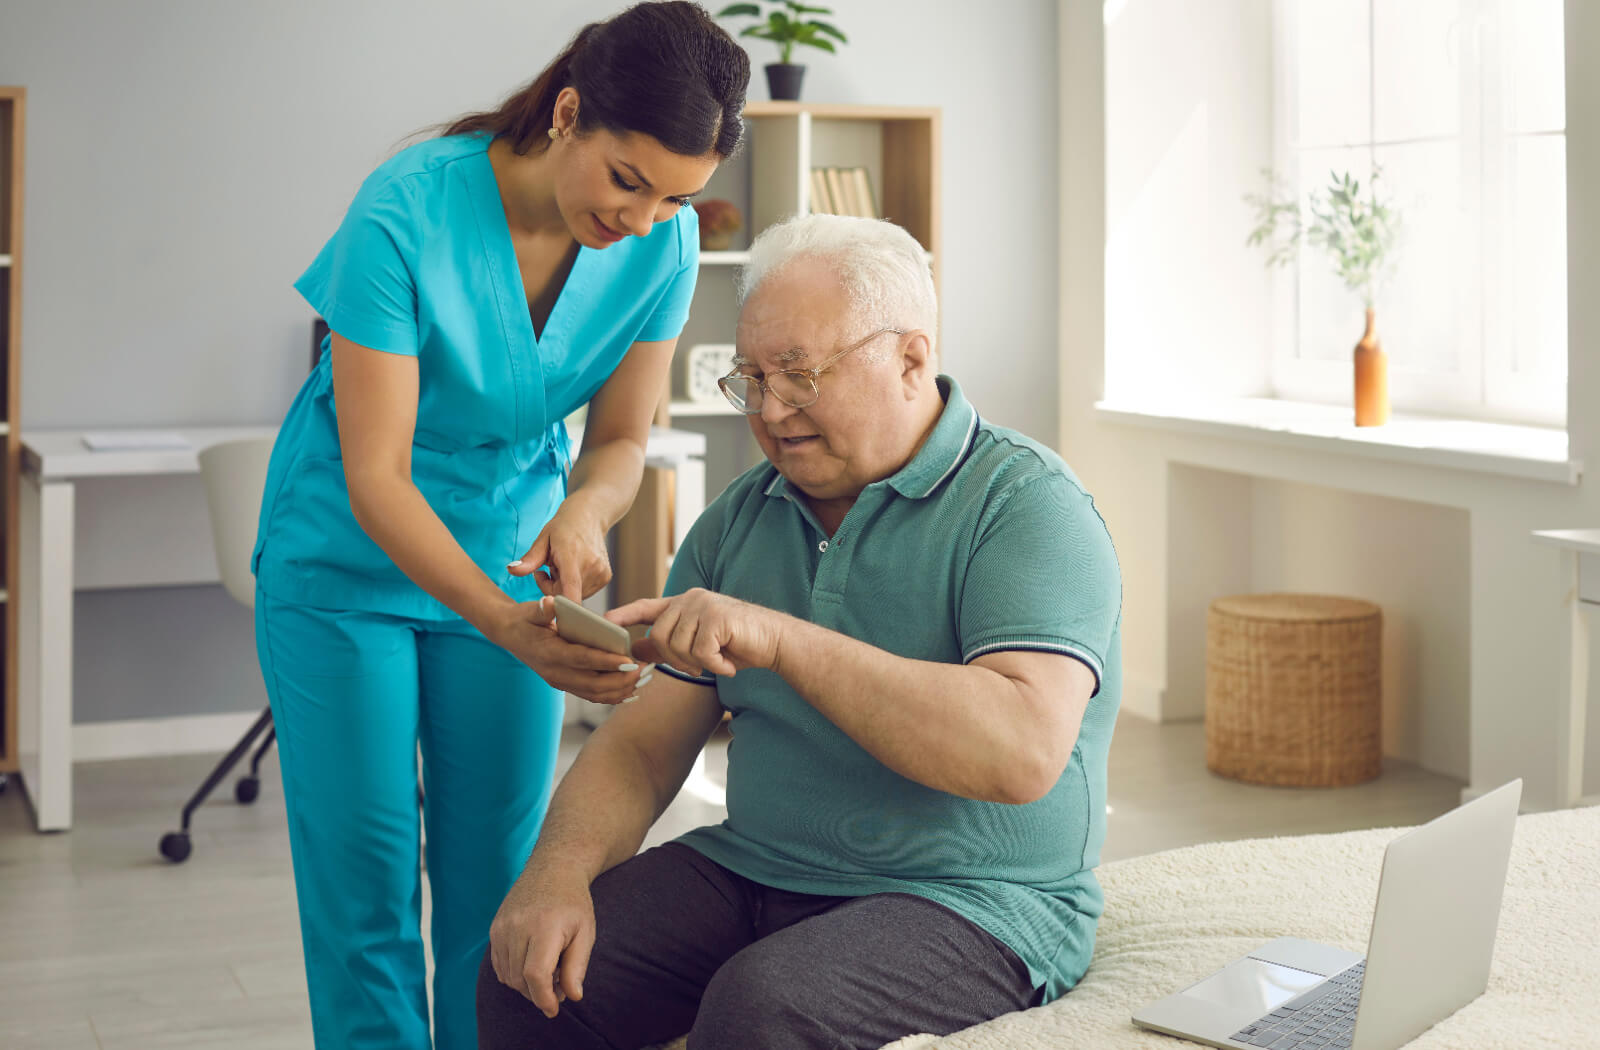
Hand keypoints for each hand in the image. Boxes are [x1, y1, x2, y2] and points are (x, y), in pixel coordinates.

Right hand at [489, 597, 646, 703]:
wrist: (509, 634)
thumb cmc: (524, 619)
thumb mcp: (530, 611)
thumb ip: (542, 609)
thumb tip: (550, 603)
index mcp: (550, 654)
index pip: (582, 659)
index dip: (606, 661)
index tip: (629, 661)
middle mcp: (555, 673)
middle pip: (593, 684)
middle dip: (620, 680)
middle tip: (643, 671)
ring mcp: (560, 682)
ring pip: (594, 694)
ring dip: (620, 690)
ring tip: (642, 680)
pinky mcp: (566, 684)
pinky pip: (591, 695)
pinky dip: (612, 696)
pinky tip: (630, 692)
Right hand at [489, 865, 594, 1017]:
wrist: (553, 869)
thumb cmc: (573, 903)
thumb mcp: (585, 932)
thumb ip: (577, 966)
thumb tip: (572, 997)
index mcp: (544, 926)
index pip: (536, 974)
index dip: (543, 997)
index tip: (554, 1009)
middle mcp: (518, 926)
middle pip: (520, 979)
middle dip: (538, 993)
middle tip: (559, 986)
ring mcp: (502, 927)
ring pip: (508, 975)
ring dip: (526, 985)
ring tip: (549, 970)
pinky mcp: (494, 928)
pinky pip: (499, 965)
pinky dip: (514, 974)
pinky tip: (532, 963)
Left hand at [510, 501, 610, 600]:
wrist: (589, 516)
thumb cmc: (563, 527)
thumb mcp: (542, 539)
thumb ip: (529, 559)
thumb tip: (511, 570)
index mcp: (572, 556)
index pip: (570, 589)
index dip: (560, 605)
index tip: (549, 607)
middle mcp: (591, 566)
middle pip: (566, 595)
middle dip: (552, 588)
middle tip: (548, 569)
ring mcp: (601, 573)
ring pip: (575, 595)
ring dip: (564, 587)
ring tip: (562, 566)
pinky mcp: (606, 578)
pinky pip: (584, 591)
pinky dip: (575, 585)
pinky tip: (573, 569)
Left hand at [608, 589, 783, 678]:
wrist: (775, 642)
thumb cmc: (738, 645)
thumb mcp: (699, 646)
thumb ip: (669, 644)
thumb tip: (636, 647)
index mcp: (684, 603)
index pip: (647, 606)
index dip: (624, 615)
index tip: (604, 622)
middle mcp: (691, 599)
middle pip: (660, 635)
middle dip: (676, 660)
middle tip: (699, 668)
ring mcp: (704, 605)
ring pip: (678, 645)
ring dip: (698, 663)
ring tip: (719, 661)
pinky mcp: (717, 617)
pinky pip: (700, 651)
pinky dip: (714, 664)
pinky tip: (729, 663)